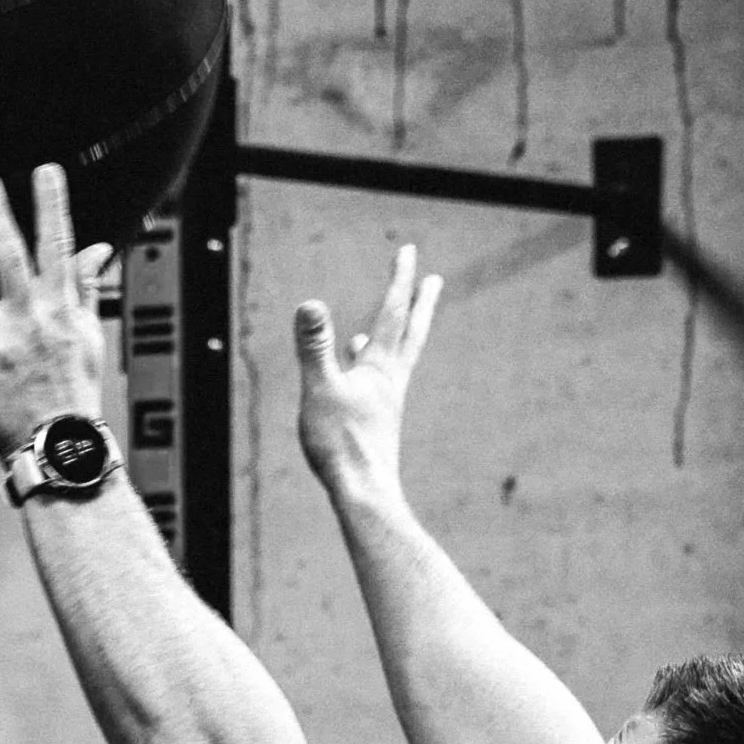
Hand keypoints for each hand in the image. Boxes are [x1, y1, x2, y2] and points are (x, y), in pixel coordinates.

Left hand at [0, 164, 114, 457]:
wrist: (59, 445)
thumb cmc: (73, 387)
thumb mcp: (87, 334)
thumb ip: (85, 287)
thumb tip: (96, 249)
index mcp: (60, 310)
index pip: (58, 248)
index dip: (53, 207)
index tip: (46, 172)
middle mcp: (30, 323)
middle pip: (10, 261)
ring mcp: (0, 349)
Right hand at [294, 245, 441, 495]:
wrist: (363, 492)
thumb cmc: (341, 444)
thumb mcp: (320, 390)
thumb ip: (314, 347)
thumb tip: (310, 304)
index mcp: (380, 369)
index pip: (392, 314)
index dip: (399, 280)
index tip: (408, 251)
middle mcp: (388, 381)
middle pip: (409, 333)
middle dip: (419, 303)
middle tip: (433, 280)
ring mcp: (384, 402)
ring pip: (393, 358)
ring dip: (396, 333)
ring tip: (395, 319)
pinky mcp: (374, 421)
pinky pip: (374, 382)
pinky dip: (368, 366)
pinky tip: (359, 370)